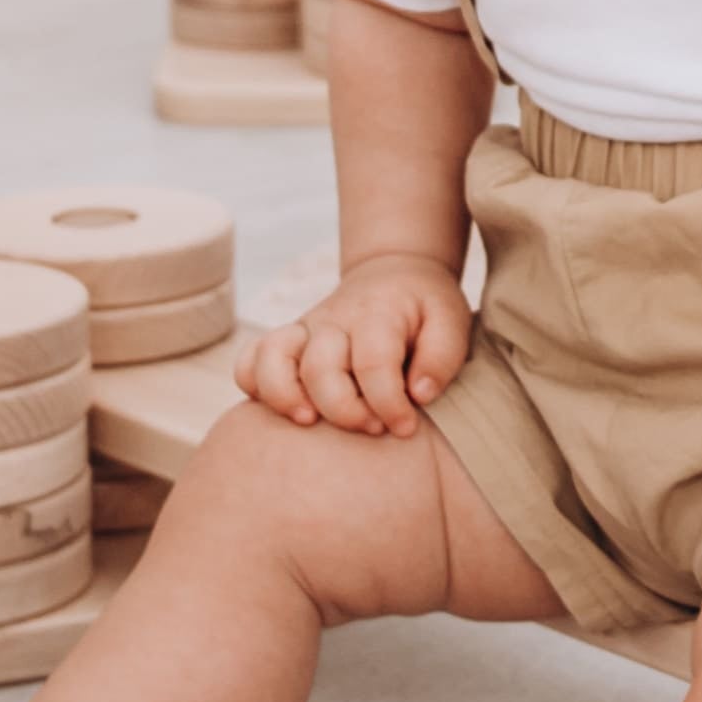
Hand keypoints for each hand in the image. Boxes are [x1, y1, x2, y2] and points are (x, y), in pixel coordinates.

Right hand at [236, 251, 468, 437]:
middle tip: (374, 428)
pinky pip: (249, 361)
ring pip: (272, 359)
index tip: (405, 427)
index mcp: (378, 314)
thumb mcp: (451, 320)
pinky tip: (284, 409)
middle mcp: (335, 320)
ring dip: (285, 397)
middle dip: (345, 410)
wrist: (394, 273)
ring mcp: (305, 330)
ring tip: (309, 422)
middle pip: (320, 368)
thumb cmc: (425, 307)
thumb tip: (419, 395)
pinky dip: (254, 386)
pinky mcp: (288, 342)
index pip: (373, 363)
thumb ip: (442, 357)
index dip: (389, 404)